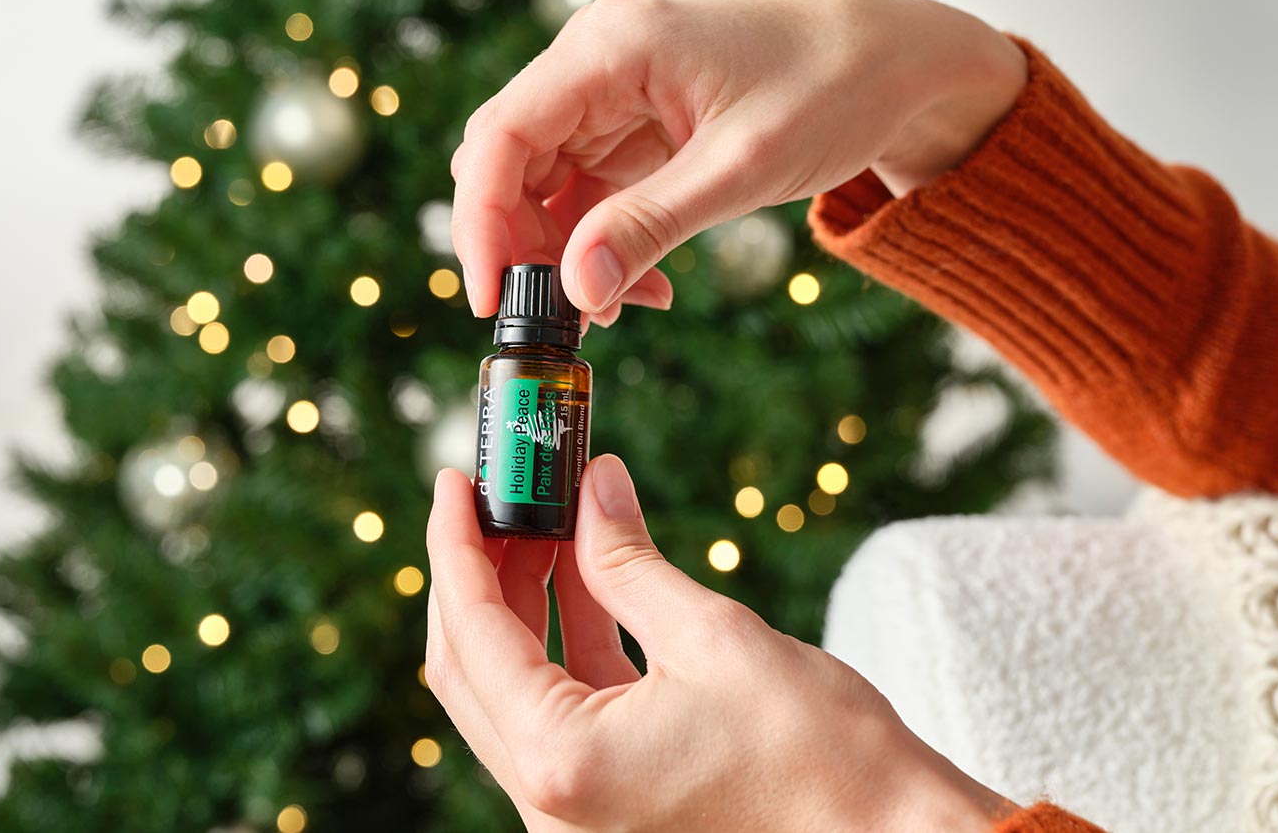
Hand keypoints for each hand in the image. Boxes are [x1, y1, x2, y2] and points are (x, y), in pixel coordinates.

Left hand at [424, 456, 1009, 831]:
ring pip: (512, 695)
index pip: (473, 633)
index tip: (455, 480)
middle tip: (501, 495)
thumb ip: (630, 562)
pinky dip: (565, 651)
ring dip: (522, 608)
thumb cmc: (822, 755)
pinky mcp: (609, 813)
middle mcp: (550, 805)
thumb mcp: (715, 636)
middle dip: (480, 573)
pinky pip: (560, 720)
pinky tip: (589, 584)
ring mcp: (576, 817)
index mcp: (562, 761)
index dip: (456, 545)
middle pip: (472, 670)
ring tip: (551, 524)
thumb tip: (593, 488)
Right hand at [450, 0, 1025, 318]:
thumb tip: (575, 294)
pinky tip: (645, 287)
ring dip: (569, 255)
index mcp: (612, 49)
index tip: (490, 300)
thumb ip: (650, 226)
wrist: (893, 64)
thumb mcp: (740, 170)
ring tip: (622, 309)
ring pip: (545, 184)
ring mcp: (614, 92)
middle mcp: (597, 61)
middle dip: (524, 248)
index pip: (504, 136)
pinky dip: (604, 243)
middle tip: (562, 321)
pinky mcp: (636, 124)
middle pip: (511, 162)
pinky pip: (590, 191)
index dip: (481, 222)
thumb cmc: (830, 91)